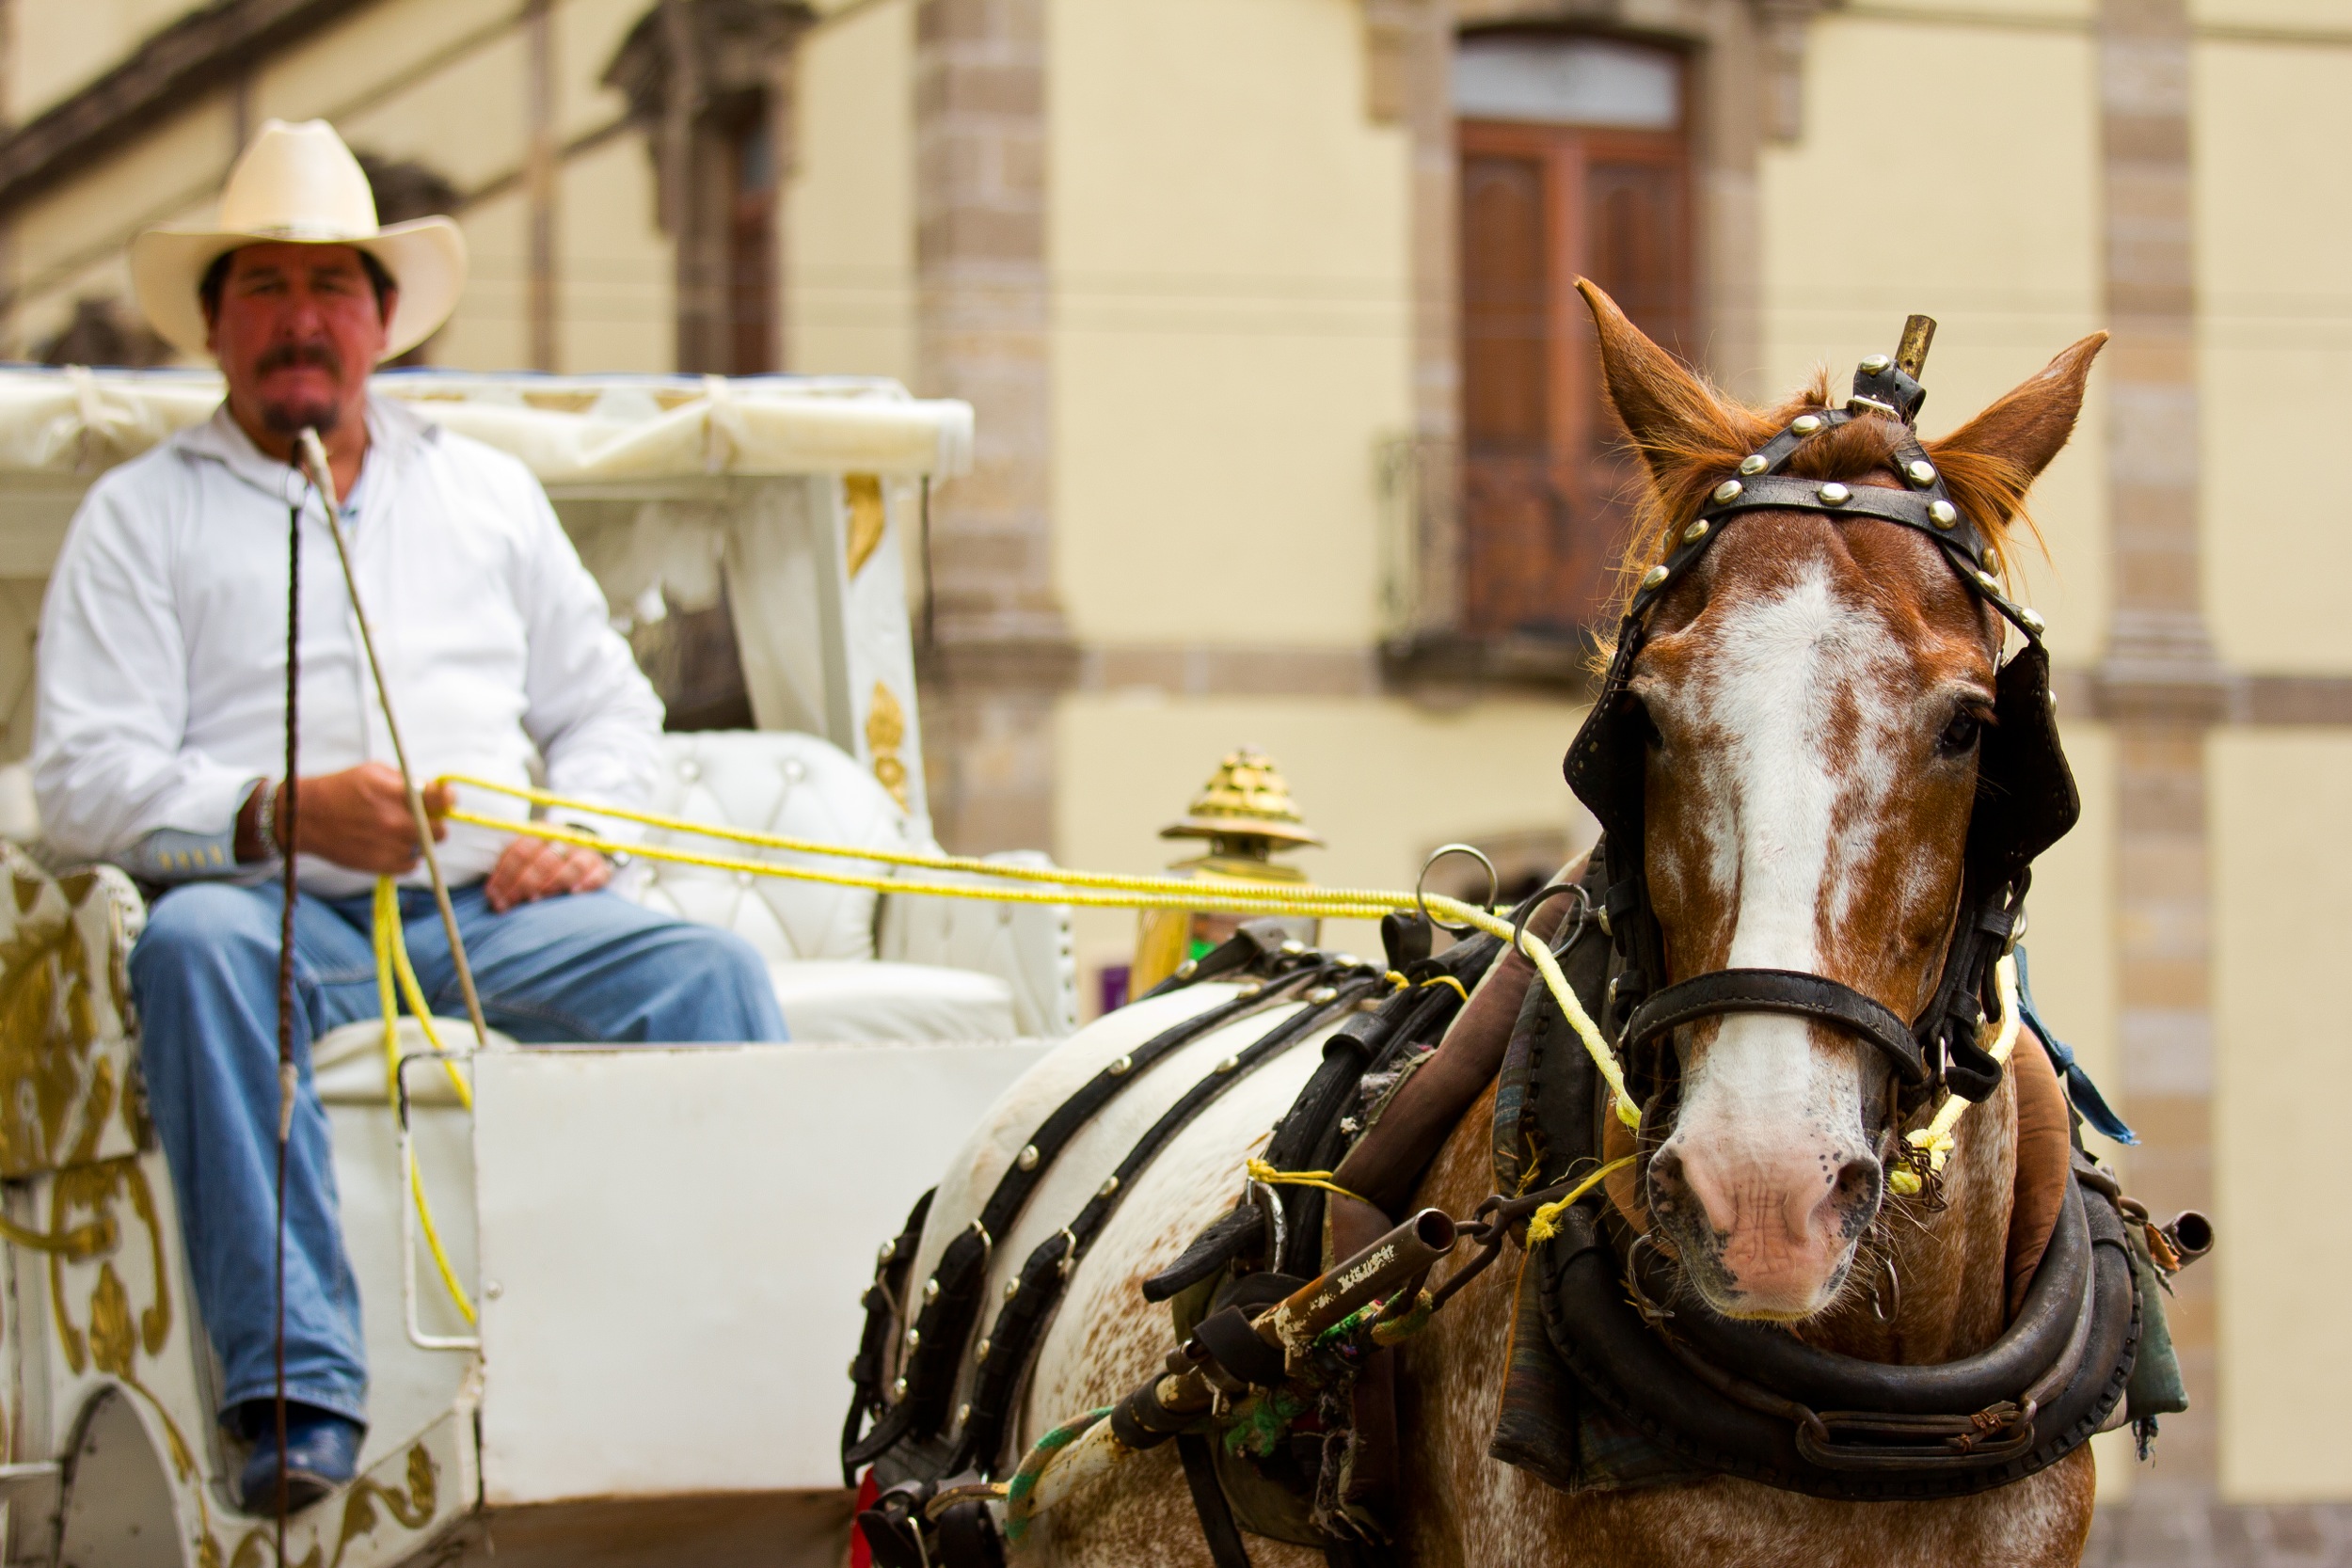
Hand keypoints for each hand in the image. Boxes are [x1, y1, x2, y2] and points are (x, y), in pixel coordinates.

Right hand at [280, 762, 449, 873]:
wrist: (305, 817)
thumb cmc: (341, 788)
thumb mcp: (373, 772)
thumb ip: (407, 781)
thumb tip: (434, 791)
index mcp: (395, 794)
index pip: (441, 800)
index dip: (448, 799)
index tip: (445, 798)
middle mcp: (395, 822)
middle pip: (440, 831)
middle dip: (433, 823)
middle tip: (420, 819)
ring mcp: (389, 846)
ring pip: (425, 849)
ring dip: (418, 841)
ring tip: (396, 831)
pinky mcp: (380, 865)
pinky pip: (410, 865)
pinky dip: (406, 857)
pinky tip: (391, 846)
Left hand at [484, 835, 609, 912]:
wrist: (579, 846)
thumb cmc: (543, 859)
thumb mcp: (525, 856)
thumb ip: (510, 871)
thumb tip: (492, 896)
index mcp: (539, 833)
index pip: (520, 851)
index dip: (505, 876)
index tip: (495, 898)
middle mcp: (562, 839)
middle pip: (543, 860)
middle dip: (523, 884)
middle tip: (510, 904)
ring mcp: (583, 852)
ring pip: (571, 865)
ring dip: (552, 883)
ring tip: (535, 899)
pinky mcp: (601, 866)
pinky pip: (597, 873)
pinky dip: (587, 882)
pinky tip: (573, 893)